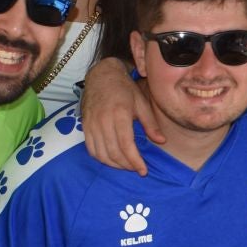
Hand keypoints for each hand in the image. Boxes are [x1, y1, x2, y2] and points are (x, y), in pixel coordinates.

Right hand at [80, 58, 162, 174]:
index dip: (134, 161)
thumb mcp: (141, 102)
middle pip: (113, 152)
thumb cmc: (124, 89)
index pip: (126, 145)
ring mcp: (92, 124)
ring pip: (101, 154)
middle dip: (126, 165)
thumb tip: (161, 141)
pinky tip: (112, 159)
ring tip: (126, 165)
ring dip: (114, 164)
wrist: (101, 76)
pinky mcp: (85, 126)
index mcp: (120, 114)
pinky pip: (91, 149)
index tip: (143, 170)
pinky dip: (101, 158)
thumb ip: (150, 124)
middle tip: (136, 168)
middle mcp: (103, 121)